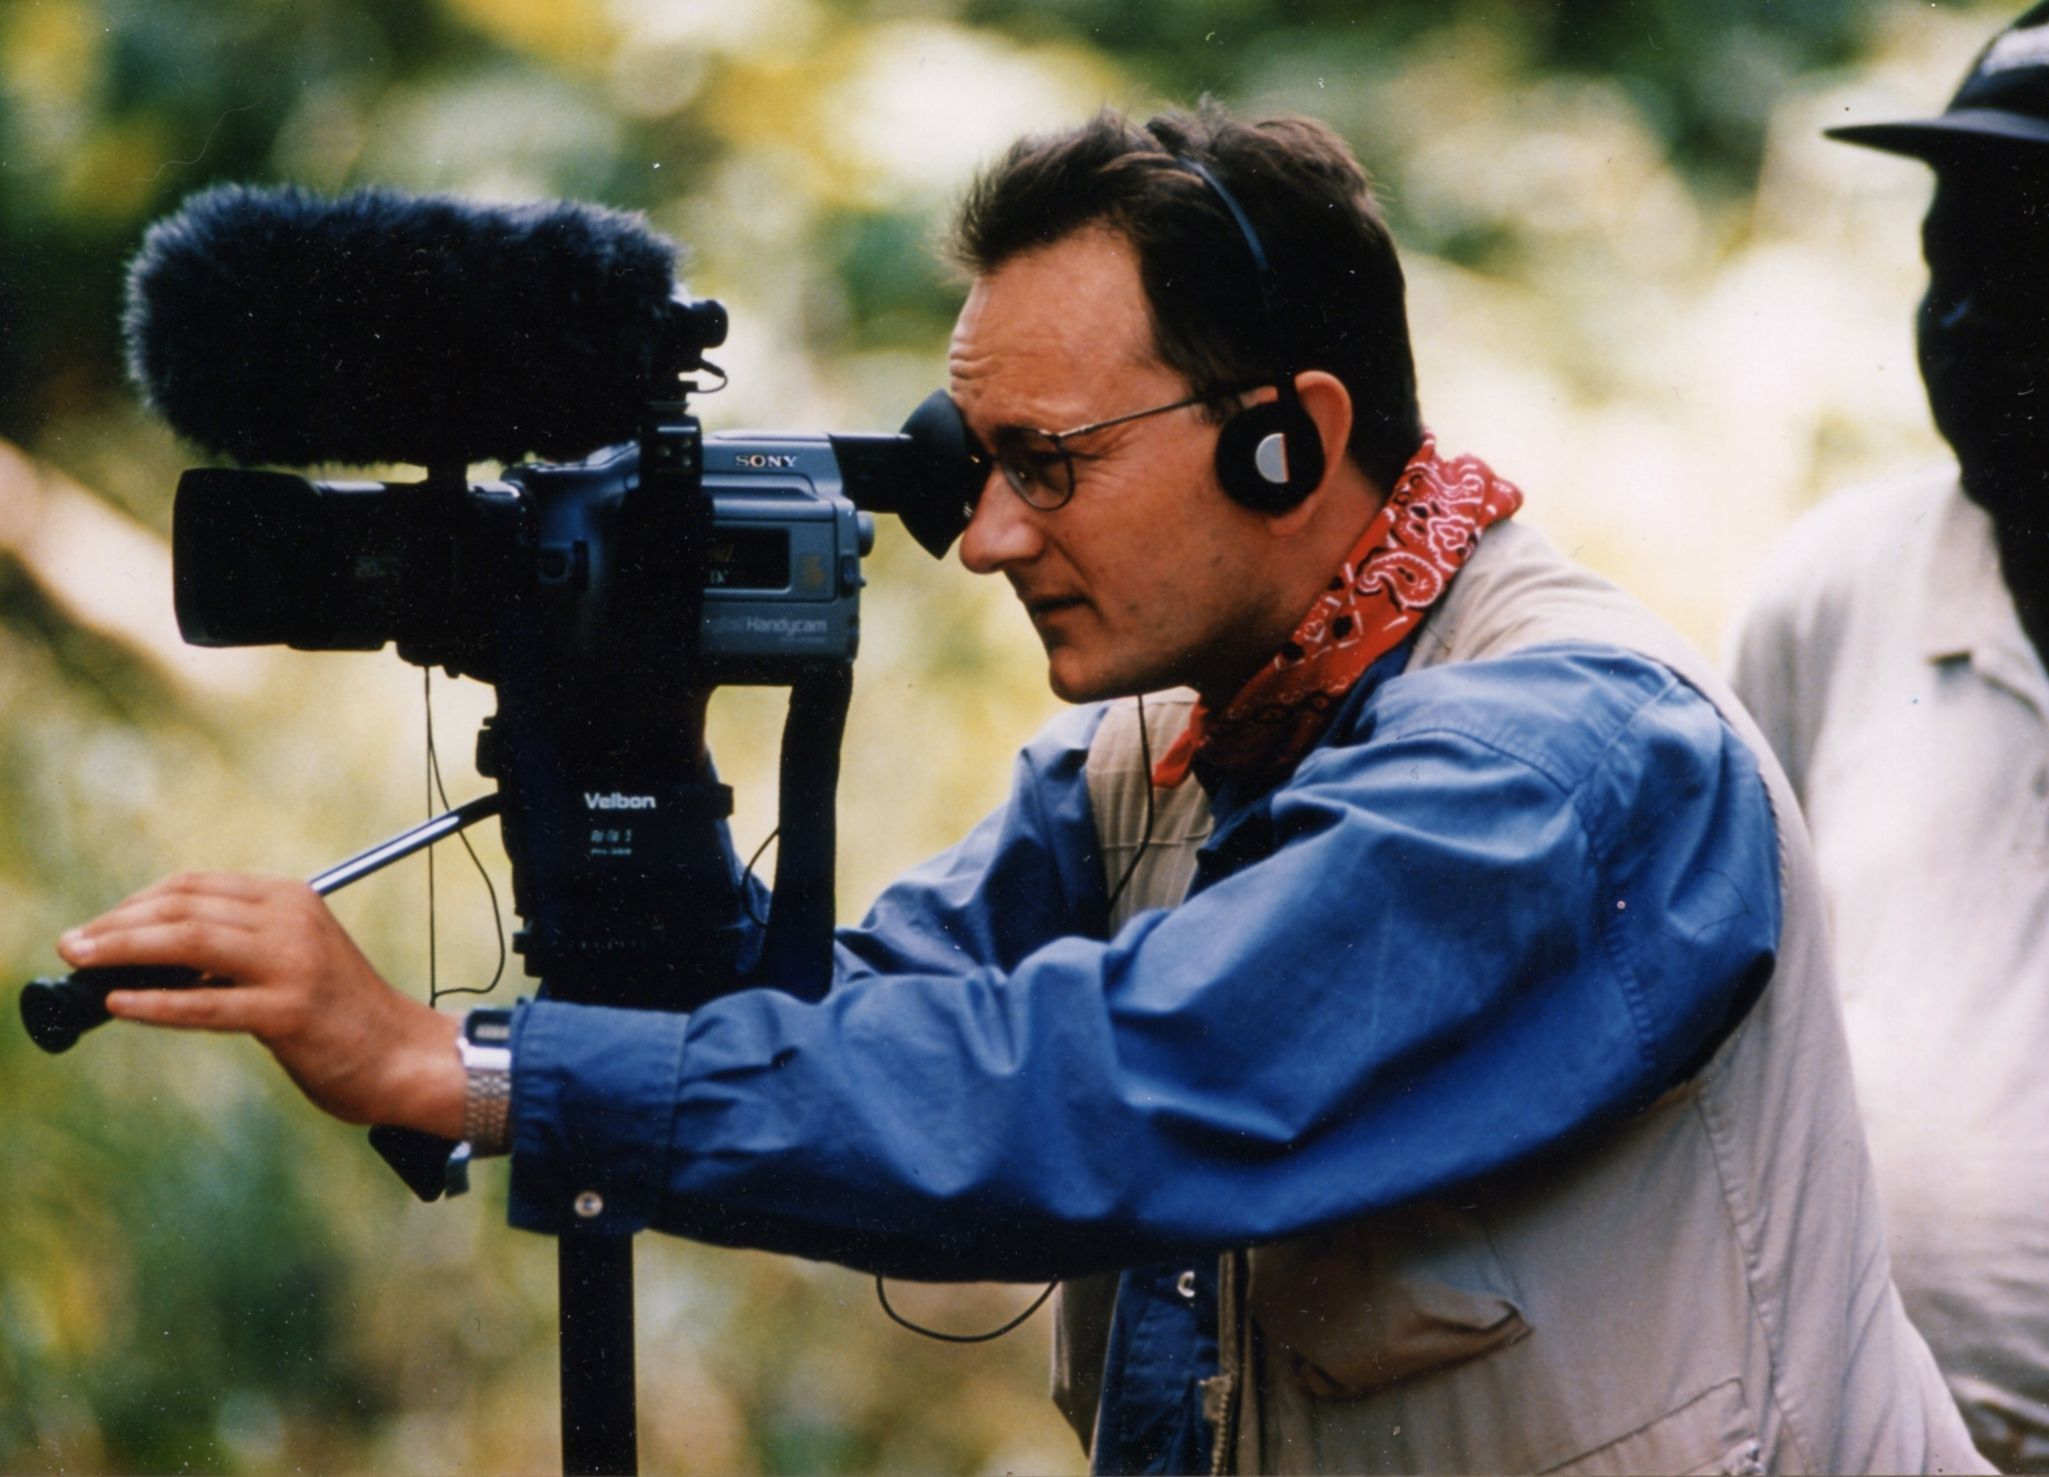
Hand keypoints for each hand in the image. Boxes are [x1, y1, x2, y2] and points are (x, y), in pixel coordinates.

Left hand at [58, 873, 465, 1138]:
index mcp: (291, 899)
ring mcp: (294, 965)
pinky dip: (156, 1003)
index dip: (135, 903)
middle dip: (116, 925)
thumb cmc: (341, 1016)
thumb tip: (150, 958)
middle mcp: (293, 921)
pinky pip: (207, 1005)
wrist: (404, 1057)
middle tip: (71, 945)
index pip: (196, 886)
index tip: (97, 928)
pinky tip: (119, 1005)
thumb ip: (238, 946)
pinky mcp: (290, 1012)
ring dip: (123, 952)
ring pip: (190, 943)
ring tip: (81, 965)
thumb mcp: (294, 958)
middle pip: (185, 907)